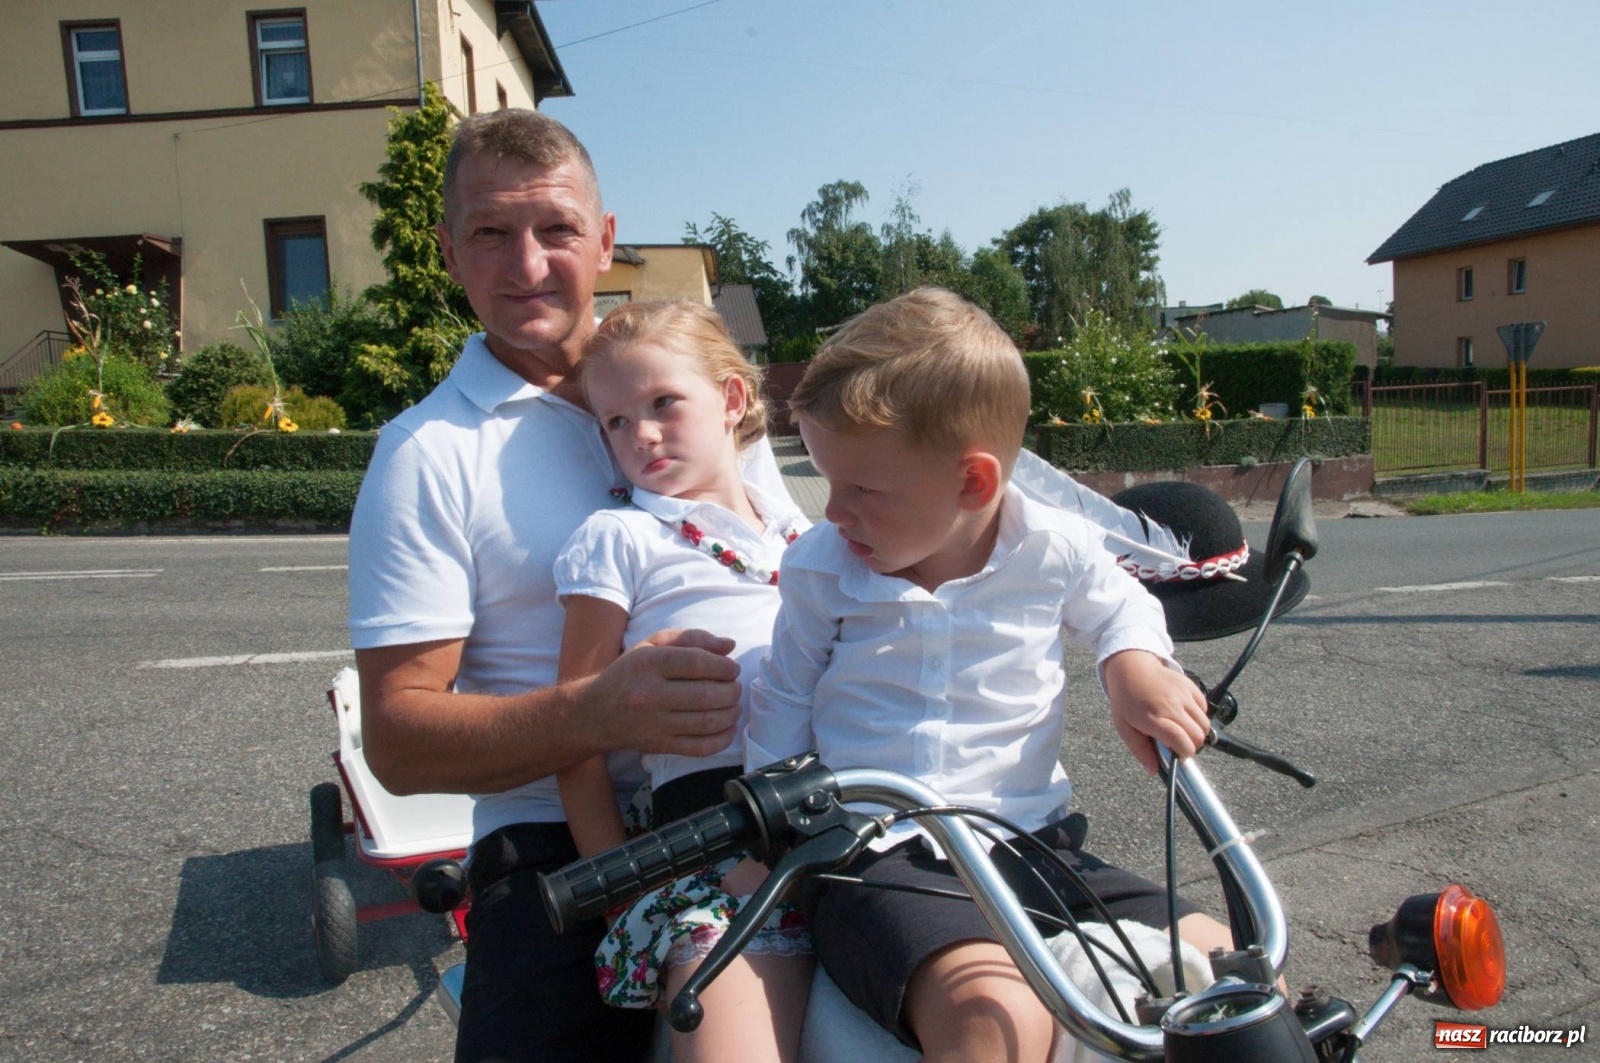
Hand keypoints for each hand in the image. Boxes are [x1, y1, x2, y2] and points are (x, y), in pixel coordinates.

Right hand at [587, 629, 741, 758]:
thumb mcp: (653, 645)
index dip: (723, 666)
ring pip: (707, 722)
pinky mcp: (660, 746)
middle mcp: (649, 695)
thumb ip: (692, 638)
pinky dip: (723, 739)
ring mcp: (654, 724)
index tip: (731, 668)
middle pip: (705, 695)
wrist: (597, 712)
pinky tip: (728, 726)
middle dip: (731, 690)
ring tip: (733, 704)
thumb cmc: (631, 673)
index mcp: (648, 664)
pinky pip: (700, 747)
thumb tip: (730, 645)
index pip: (696, 663)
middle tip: (734, 686)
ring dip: (731, 712)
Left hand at [1103, 650, 1208, 774]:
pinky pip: (1204, 708)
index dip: (1185, 752)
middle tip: (1180, 744)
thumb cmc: (1126, 700)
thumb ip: (1140, 750)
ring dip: (1197, 732)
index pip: (1180, 740)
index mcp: (1152, 718)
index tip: (1180, 756)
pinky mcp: (1190, 686)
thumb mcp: (1125, 728)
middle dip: (1192, 745)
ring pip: (1204, 724)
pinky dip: (1198, 716)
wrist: (1131, 668)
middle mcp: (1170, 705)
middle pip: (1197, 734)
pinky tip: (1184, 715)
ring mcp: (1182, 694)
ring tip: (1182, 730)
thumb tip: (1154, 770)